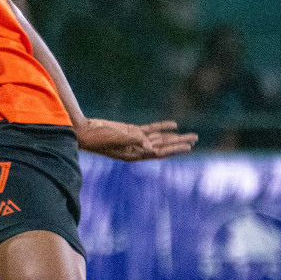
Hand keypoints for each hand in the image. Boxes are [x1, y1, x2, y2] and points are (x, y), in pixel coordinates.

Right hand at [76, 118, 196, 161]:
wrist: (85, 132)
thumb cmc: (98, 138)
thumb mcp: (117, 139)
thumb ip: (134, 141)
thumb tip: (151, 147)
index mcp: (135, 154)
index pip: (160, 152)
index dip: (174, 149)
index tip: (189, 147)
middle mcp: (138, 149)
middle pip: (163, 145)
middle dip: (179, 142)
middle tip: (195, 138)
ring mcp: (136, 140)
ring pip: (159, 138)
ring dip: (174, 136)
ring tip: (189, 135)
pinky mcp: (131, 131)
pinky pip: (150, 129)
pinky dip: (162, 127)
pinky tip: (173, 125)